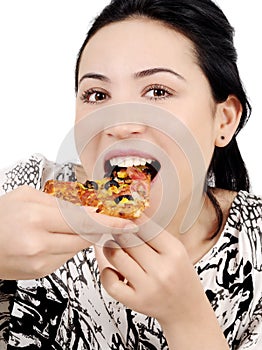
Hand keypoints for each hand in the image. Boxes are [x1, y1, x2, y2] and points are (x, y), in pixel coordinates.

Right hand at [0, 185, 137, 279]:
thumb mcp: (27, 196)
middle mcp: (40, 244)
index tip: (128, 221)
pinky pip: (67, 255)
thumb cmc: (0, 218)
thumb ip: (60, 201)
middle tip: (112, 220)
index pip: (85, 220)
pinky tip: (53, 237)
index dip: (110, 221)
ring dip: (81, 234)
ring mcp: (41, 262)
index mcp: (36, 219)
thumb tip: (89, 206)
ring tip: (63, 225)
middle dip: (101, 228)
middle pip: (86, 235)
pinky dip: (68, 244)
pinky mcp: (42, 272)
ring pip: (78, 246)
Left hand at [100, 221, 228, 348]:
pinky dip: (106, 271)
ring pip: (116, 256)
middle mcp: (162, 270)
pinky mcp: (135, 302)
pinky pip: (110, 282)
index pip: (146, 226)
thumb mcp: (176, 251)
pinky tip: (113, 268)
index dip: (131, 218)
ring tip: (112, 245)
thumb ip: (155, 235)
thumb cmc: (180, 277)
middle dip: (118, 230)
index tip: (124, 214)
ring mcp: (148, 287)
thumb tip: (129, 216)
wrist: (187, 310)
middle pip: (128, 239)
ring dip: (109, 247)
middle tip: (115, 228)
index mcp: (174, 252)